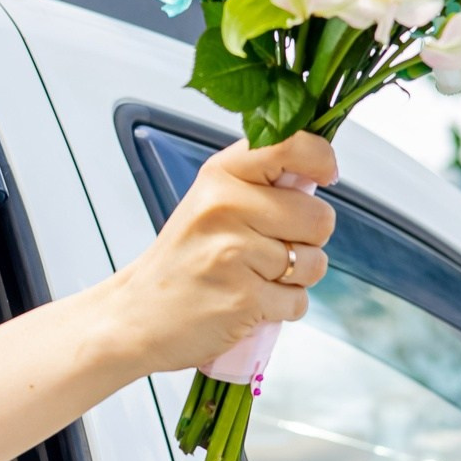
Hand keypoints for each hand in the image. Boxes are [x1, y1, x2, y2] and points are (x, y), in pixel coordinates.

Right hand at [97, 133, 336, 376]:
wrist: (136, 316)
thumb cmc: (182, 260)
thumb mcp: (209, 202)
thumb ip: (259, 183)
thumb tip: (317, 169)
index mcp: (220, 176)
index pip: (292, 145)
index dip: (321, 159)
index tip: (324, 175)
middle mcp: (226, 207)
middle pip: (319, 217)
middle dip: (307, 240)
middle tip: (269, 250)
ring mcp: (234, 253)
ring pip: (314, 263)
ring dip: (296, 278)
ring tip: (256, 278)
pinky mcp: (243, 298)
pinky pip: (298, 302)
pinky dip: (282, 309)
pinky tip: (250, 303)